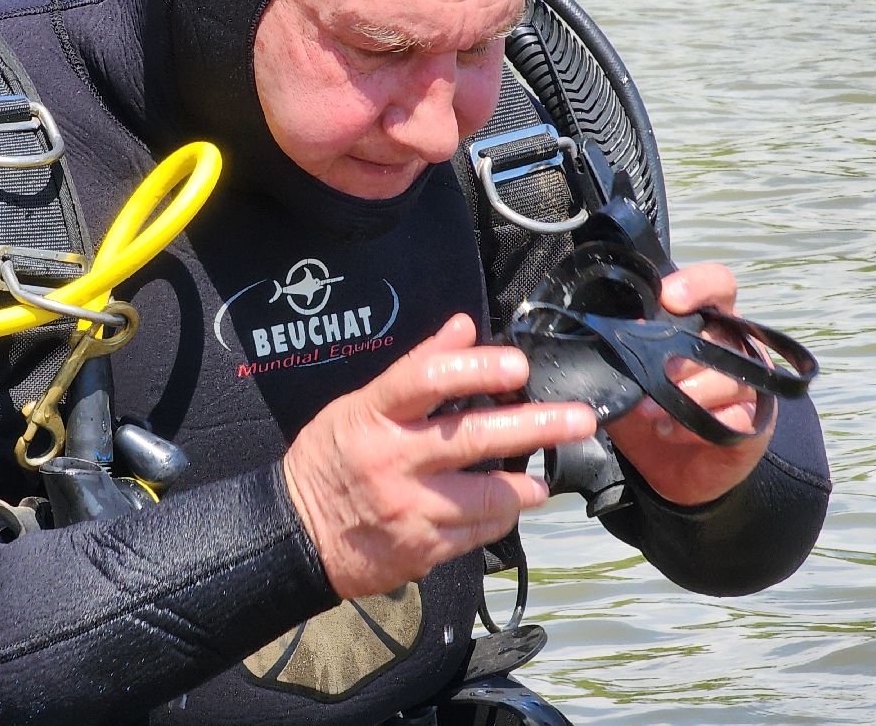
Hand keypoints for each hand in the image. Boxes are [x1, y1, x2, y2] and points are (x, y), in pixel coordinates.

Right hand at [282, 313, 595, 599]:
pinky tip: (504, 508)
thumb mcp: (360, 404)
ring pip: (488, 495)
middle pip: (474, 436)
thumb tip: (463, 326)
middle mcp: (392, 460)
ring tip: (538, 481)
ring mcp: (408, 508)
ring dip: (524, 486)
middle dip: (536, 424)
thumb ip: (415, 367)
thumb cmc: (332, 457)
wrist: (296, 532)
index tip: (517, 366)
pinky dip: (498, 517)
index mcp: (373, 416)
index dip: (476, 368)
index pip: (426, 380)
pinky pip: (478, 533)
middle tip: (579, 418)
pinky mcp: (421, 549)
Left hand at [605, 262, 775, 505]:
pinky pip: (735, 418)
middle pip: (718, 332)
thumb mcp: (623, 372)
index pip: (717, 284)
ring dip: (683, 394)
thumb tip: (595, 332)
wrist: (664, 466)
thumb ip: (618, 348)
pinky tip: (669, 430)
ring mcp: (749, 383)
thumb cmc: (645, 404)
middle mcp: (732, 345)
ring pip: (729, 376)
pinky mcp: (754, 423)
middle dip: (678, 354)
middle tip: (650, 372)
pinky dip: (697, 426)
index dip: (697, 285)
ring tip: (647, 410)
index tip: (668, 299)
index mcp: (704, 319)